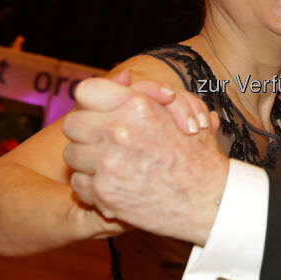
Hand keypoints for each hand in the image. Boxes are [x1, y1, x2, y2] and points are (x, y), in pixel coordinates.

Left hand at [63, 78, 229, 244]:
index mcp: (137, 106)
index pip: (87, 91)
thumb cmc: (199, 154)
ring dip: (87, 159)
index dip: (91, 100)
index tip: (99, 110)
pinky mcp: (103, 193)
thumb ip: (150, 91)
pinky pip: (79, 182)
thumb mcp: (183, 110)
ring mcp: (108, 164)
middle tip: (104, 139)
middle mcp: (118, 132)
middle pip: (73, 124)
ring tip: (111, 163)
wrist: (208, 201)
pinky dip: (92, 185)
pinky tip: (114, 183)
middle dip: (86, 131)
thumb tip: (123, 78)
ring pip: (72, 155)